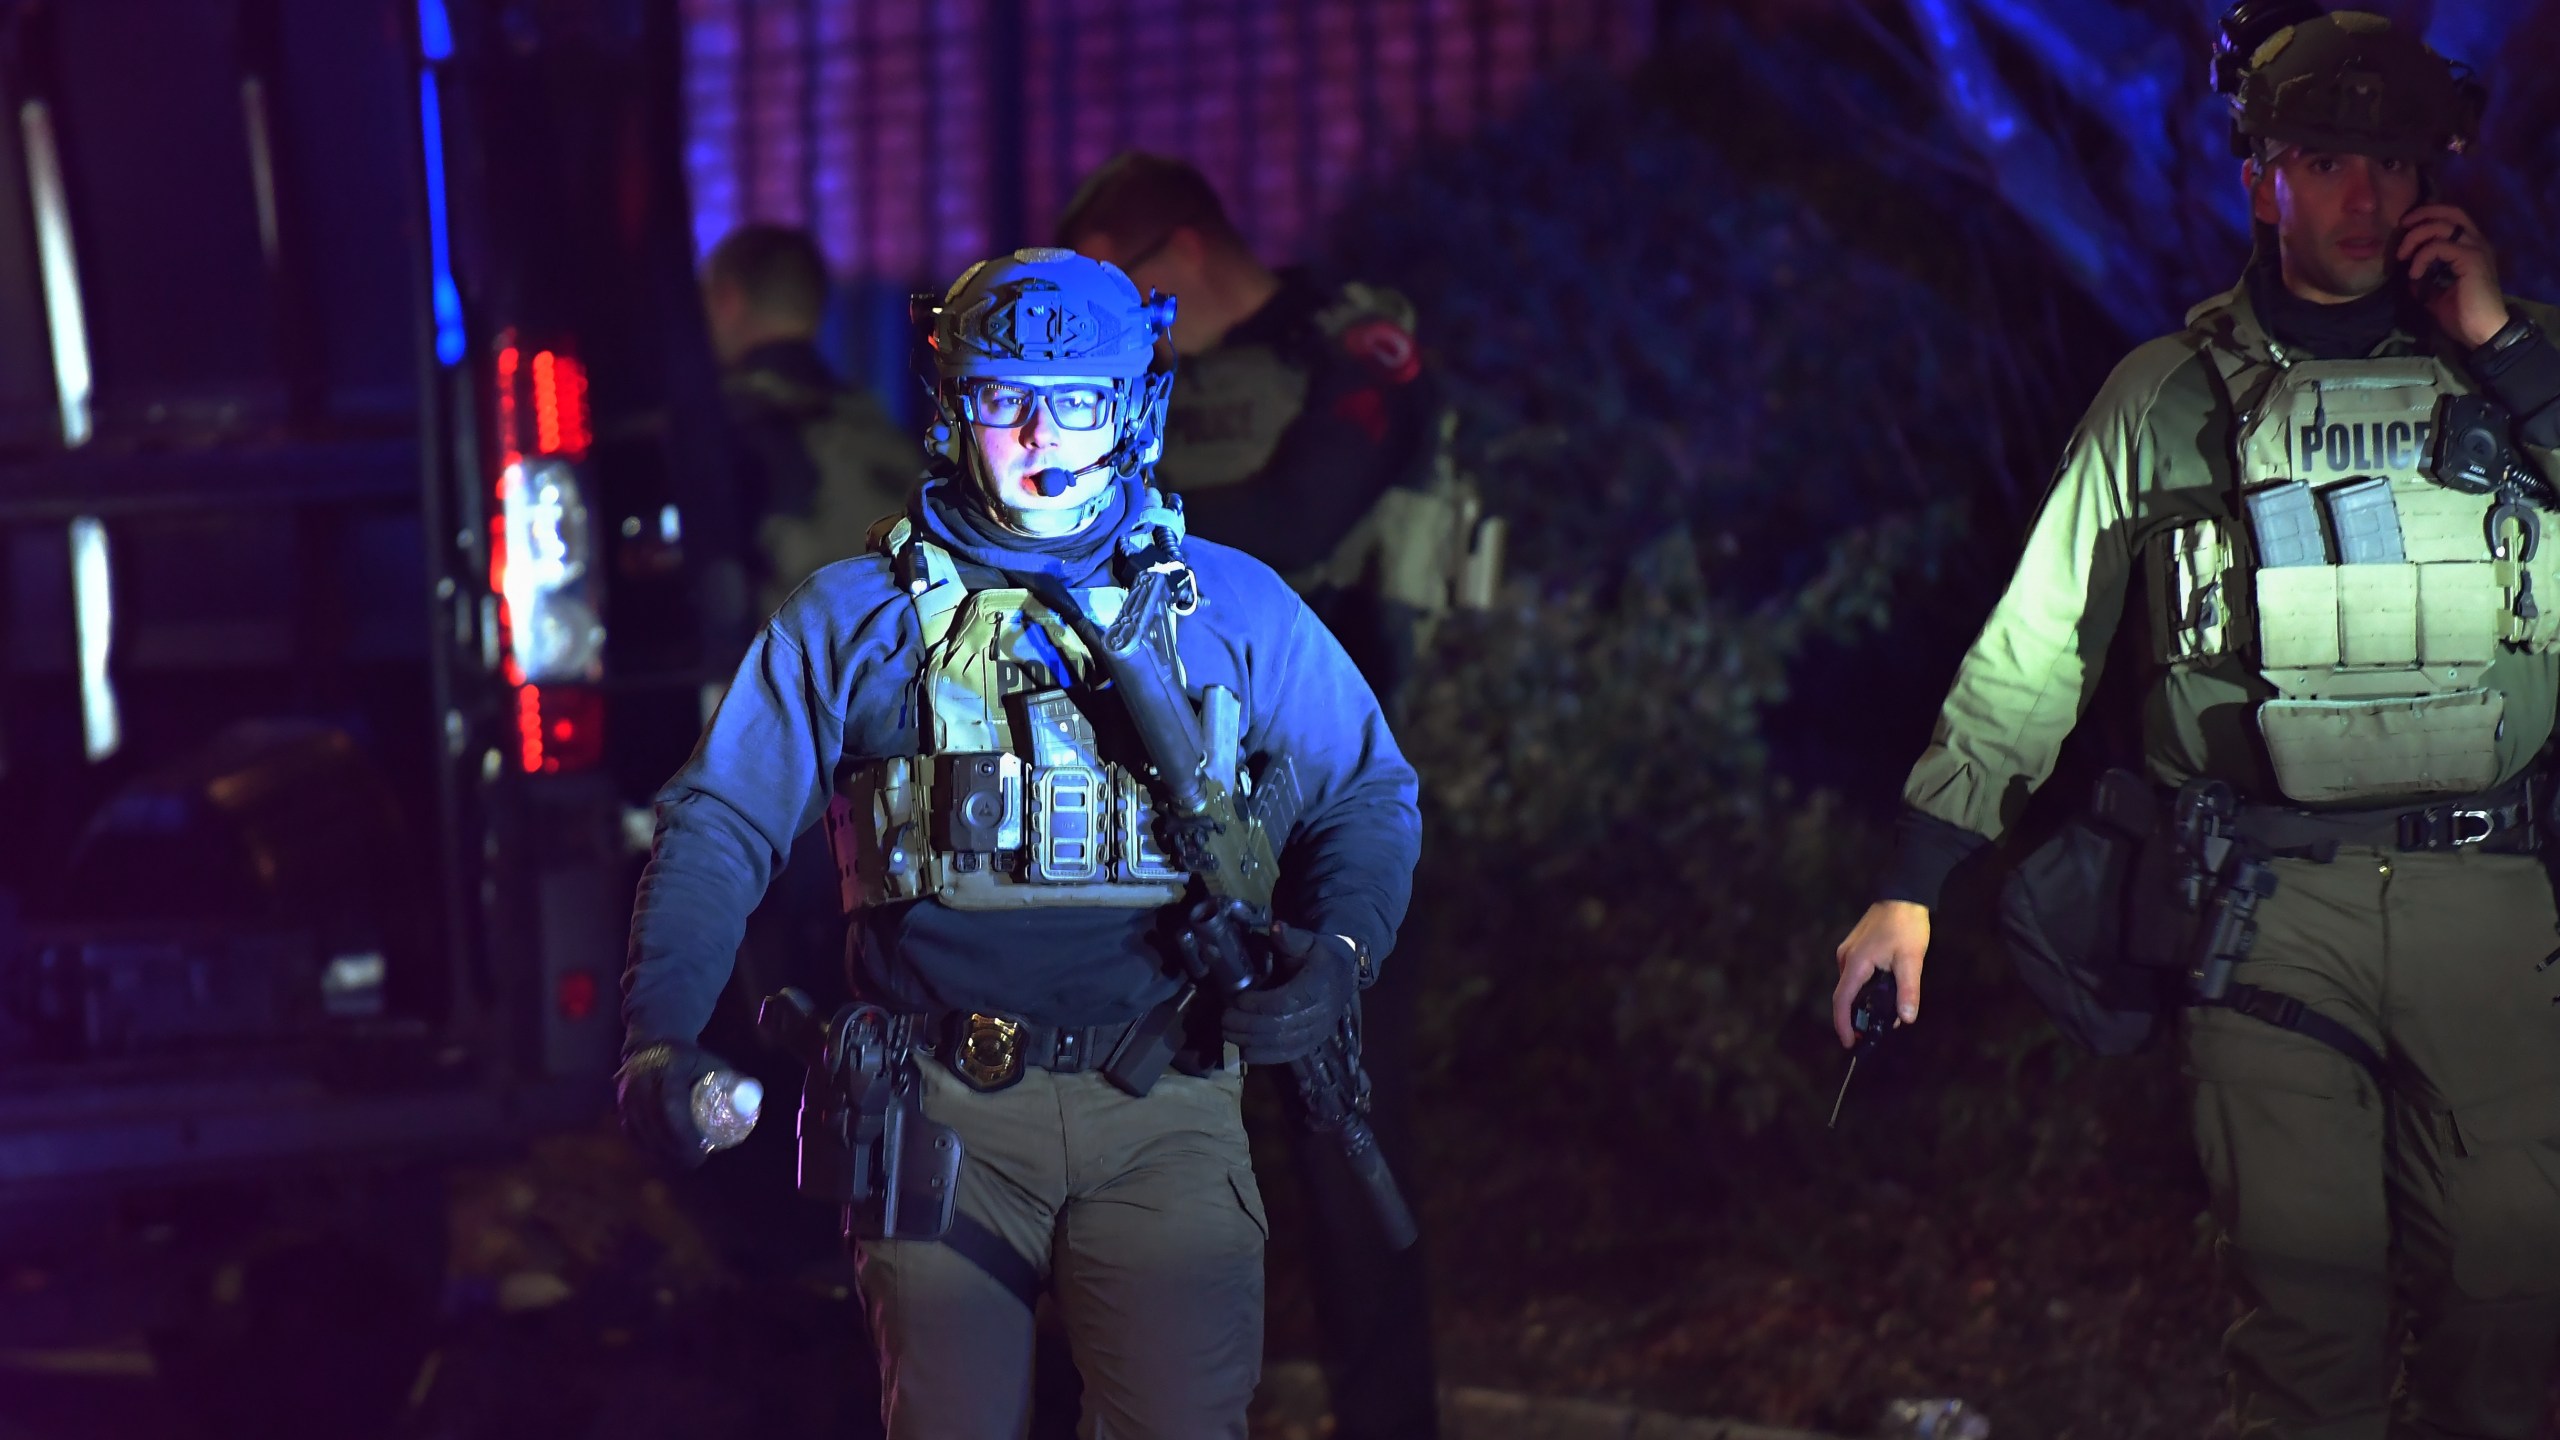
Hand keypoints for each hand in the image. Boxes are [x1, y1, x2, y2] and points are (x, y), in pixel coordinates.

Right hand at [614, 1040, 726, 1168]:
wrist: (651, 1044)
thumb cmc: (690, 1058)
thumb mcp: (711, 1063)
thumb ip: (731, 1082)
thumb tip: (753, 1102)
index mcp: (665, 1069)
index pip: (671, 1107)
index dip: (685, 1134)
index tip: (702, 1150)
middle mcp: (640, 1082)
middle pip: (655, 1125)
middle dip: (675, 1150)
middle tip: (696, 1162)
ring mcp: (625, 1095)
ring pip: (641, 1132)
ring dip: (661, 1153)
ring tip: (684, 1163)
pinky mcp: (619, 1106)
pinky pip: (632, 1133)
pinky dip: (648, 1148)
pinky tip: (664, 1157)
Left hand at [1223, 925, 1358, 1064]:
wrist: (1343, 974)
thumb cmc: (1320, 956)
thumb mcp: (1309, 941)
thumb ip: (1291, 937)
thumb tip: (1276, 927)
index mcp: (1319, 986)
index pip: (1285, 1002)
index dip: (1258, 1004)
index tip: (1237, 999)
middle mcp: (1321, 1013)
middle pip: (1279, 1027)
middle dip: (1247, 1025)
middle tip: (1224, 1018)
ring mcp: (1318, 1032)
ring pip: (1281, 1044)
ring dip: (1251, 1042)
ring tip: (1228, 1033)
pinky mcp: (1313, 1044)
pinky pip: (1288, 1056)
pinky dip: (1264, 1057)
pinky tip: (1244, 1052)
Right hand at [1832, 901, 1929, 1048]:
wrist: (1904, 893)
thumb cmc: (1906, 926)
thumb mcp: (1911, 960)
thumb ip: (1908, 991)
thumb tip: (1906, 1019)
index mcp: (1856, 963)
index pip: (1842, 1001)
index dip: (1843, 1024)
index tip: (1850, 1042)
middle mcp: (1847, 958)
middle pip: (1846, 995)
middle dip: (1857, 1016)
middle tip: (1874, 1032)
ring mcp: (1850, 951)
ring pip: (1852, 985)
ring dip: (1865, 1002)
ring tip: (1886, 1013)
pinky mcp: (1857, 946)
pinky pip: (1857, 974)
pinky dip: (1867, 988)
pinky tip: (1885, 991)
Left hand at [2396, 203, 2509, 348]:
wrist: (2480, 332)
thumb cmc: (2462, 315)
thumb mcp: (2436, 294)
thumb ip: (2426, 280)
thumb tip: (2409, 276)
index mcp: (2471, 247)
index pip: (2453, 217)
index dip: (2428, 215)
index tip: (2406, 227)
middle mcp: (2477, 242)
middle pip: (2450, 211)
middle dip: (2422, 214)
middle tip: (2402, 225)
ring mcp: (2476, 249)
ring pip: (2442, 225)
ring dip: (2416, 236)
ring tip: (2402, 255)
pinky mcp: (2471, 259)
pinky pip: (2440, 246)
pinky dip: (2422, 257)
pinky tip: (2415, 274)